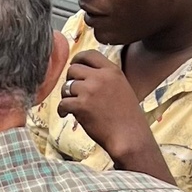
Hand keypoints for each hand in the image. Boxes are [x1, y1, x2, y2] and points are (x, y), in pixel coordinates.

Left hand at [60, 48, 152, 164]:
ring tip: (71, 105)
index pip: (90, 55)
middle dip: (70, 79)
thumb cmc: (127, 117)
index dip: (78, 59)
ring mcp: (90, 91)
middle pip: (74, 69)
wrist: (130, 136)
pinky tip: (65, 115)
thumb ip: (106, 79)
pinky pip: (63, 102)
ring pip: (66, 86)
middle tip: (72, 91)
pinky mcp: (81, 105)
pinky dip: (62, 110)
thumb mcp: (122, 88)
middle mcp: (101, 77)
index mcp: (112, 71)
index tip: (74, 65)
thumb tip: (84, 76)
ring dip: (66, 96)